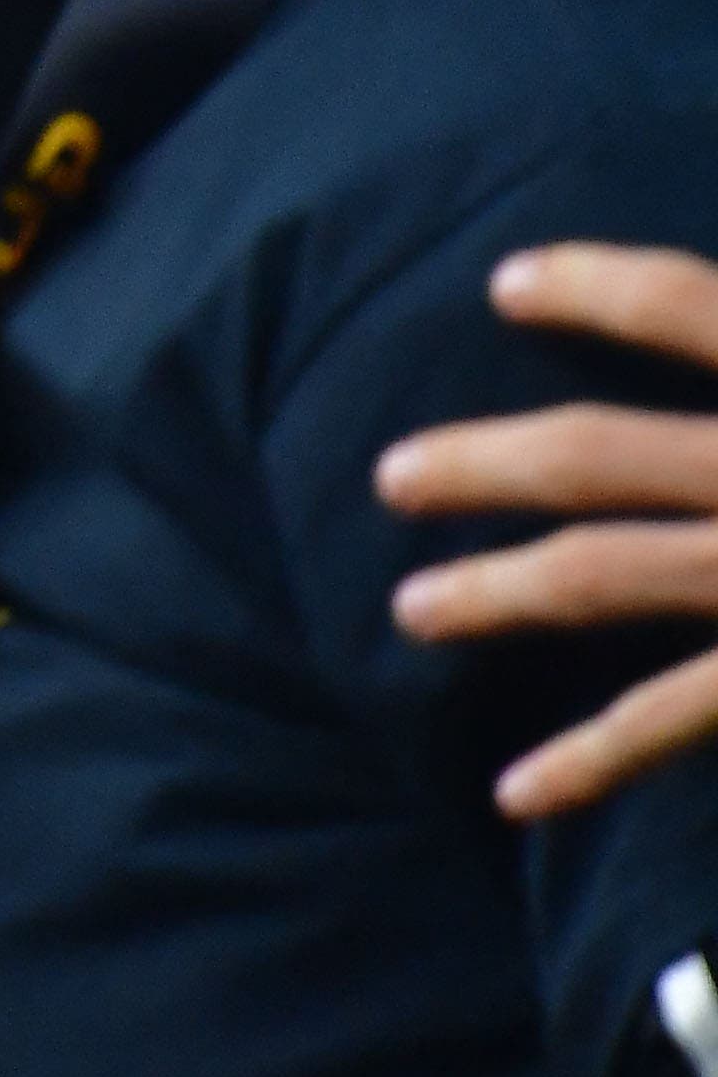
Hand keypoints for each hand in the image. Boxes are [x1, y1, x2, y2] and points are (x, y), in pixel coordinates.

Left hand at [387, 243, 717, 815]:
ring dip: (493, 592)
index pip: (692, 307)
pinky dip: (591, 759)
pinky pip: (674, 716)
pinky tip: (511, 793)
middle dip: (484, 464)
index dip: (597, 289)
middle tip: (389, 478)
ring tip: (409, 611)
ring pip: (602, 576)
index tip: (504, 283)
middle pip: (597, 454)